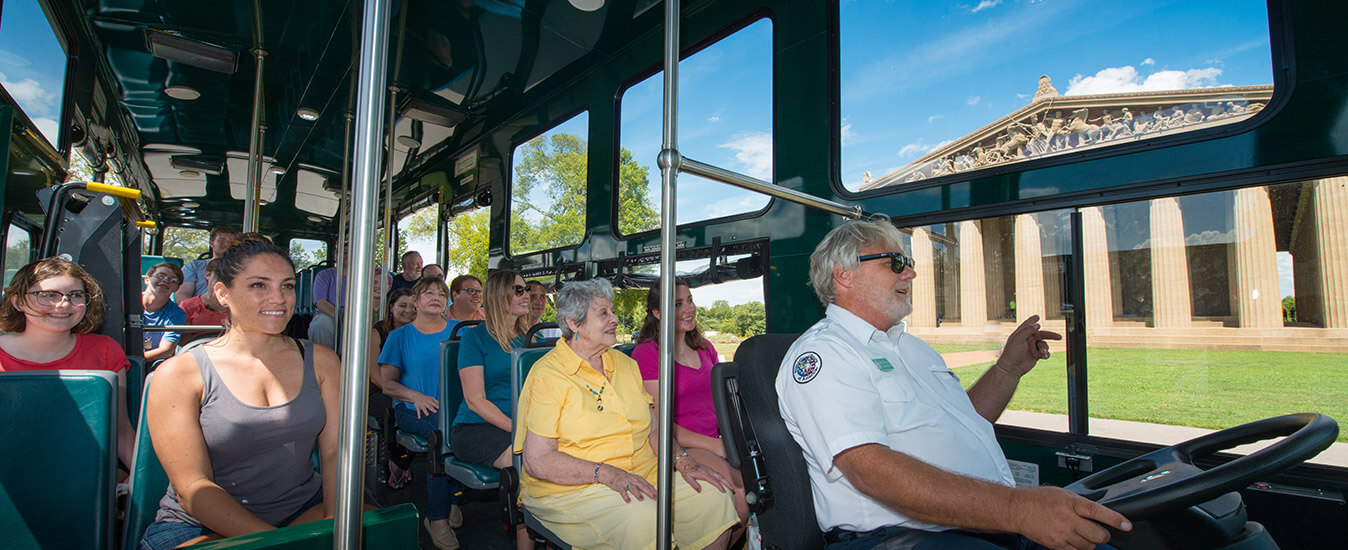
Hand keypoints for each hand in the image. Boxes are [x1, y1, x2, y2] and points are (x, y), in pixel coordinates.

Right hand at [408, 391, 438, 417]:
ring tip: (427, 415)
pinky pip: (418, 411)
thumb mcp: (430, 397)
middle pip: (429, 406)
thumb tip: (439, 403)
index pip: (433, 403)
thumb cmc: (425, 398)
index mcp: (429, 401)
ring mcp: (421, 405)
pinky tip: (419, 418)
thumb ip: (434, 400)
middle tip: (435, 412)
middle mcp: (425, 403)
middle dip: (432, 409)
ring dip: (425, 412)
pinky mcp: (418, 407)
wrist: (416, 396)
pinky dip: (418, 414)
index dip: (436, 405)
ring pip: (424, 409)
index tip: (438, 408)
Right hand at [598, 464, 656, 502]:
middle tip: (654, 497)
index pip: (647, 484)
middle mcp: (633, 480)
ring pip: (632, 488)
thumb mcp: (635, 479)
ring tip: (641, 499)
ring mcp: (626, 482)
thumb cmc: (626, 478)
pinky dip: (625, 496)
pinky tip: (628, 501)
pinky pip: (622, 491)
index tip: (658, 495)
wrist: (612, 473)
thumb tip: (653, 491)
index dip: (653, 490)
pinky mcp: (619, 486)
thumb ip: (642, 485)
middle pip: (642, 486)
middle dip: (648, 491)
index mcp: (638, 478)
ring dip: (637, 493)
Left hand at [675, 454, 729, 492]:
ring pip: (720, 475)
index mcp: (703, 473)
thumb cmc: (686, 470)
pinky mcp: (709, 469)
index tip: (724, 491)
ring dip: (726, 481)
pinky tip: (724, 481)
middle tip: (733, 489)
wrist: (685, 462)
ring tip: (731, 487)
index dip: (719, 486)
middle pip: (720, 477)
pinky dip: (723, 478)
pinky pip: (718, 473)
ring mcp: (709, 469)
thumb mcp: (687, 478)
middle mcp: (708, 471)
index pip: (714, 481)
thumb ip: (693, 484)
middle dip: (727, 483)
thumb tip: (699, 491)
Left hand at [995, 315, 1061, 376]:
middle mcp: (1028, 340)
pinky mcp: (1036, 355)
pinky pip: (1045, 353)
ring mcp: (1032, 347)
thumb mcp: (1018, 339)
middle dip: (1050, 335)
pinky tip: (1043, 356)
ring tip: (1042, 352)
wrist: (1012, 368)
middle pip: (1042, 334)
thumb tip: (1038, 325)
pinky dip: (1046, 354)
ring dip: (1045, 348)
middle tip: (1059, 337)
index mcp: (1022, 334)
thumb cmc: (1012, 352)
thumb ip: (1027, 330)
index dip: (1032, 321)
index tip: (1037, 316)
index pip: (1028, 325)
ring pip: (1044, 344)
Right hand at [1010, 486, 1130, 549]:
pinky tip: (1073, 540)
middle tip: (1100, 532)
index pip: (1098, 512)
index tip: (1127, 525)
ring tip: (1083, 535)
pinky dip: (1079, 548)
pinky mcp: (1056, 545)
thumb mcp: (1062, 494)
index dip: (1115, 519)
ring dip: (1091, 542)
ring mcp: (1062, 534)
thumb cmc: (1038, 499)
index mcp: (1070, 503)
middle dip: (1103, 535)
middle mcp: (1067, 519)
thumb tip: (1098, 512)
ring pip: (1089, 546)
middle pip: (1097, 535)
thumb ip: (1080, 503)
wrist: (1017, 509)